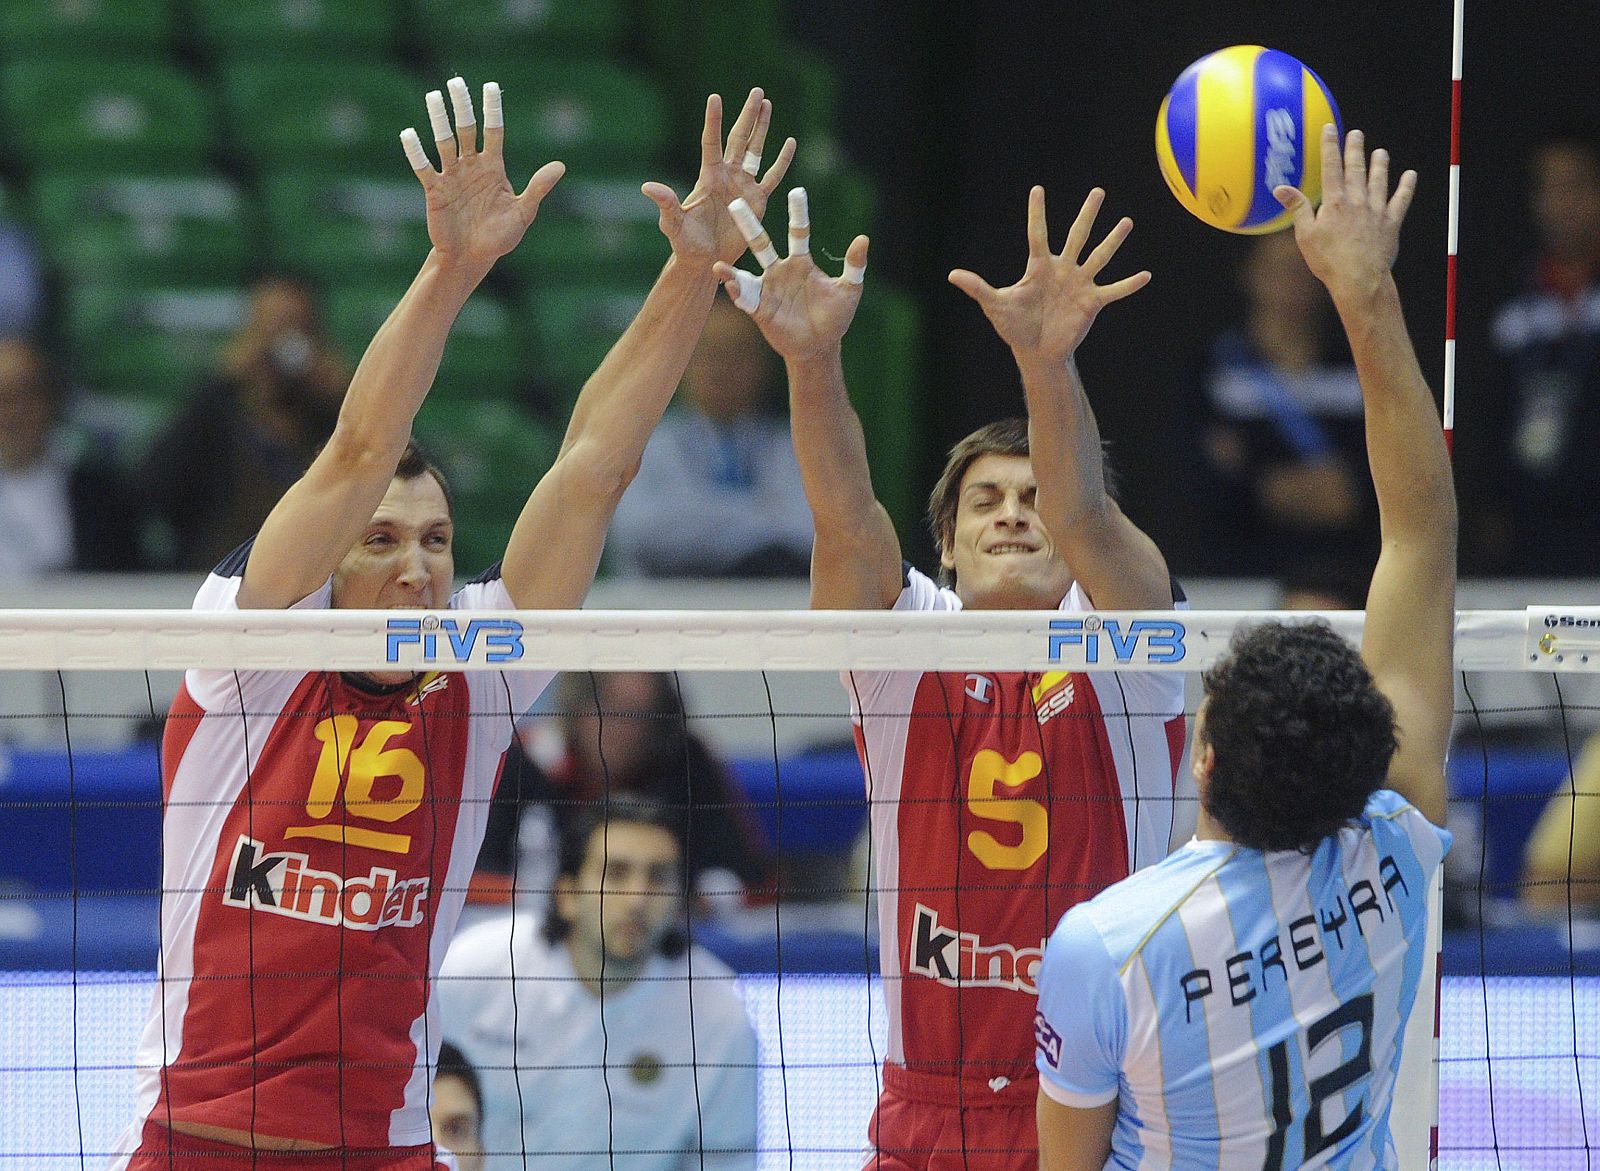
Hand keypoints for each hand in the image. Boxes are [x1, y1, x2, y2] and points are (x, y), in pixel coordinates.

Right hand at [402, 77, 565, 270]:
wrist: (472, 259)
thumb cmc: (499, 237)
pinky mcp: (435, 190)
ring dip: (439, 121)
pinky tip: (409, 133)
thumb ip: (538, 188)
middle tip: (455, 82)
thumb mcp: (523, 213)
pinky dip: (417, 152)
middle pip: (466, 130)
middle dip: (462, 107)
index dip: (492, 109)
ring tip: (433, 97)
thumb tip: (561, 165)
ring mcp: (452, 177)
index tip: (491, 86)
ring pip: (444, 143)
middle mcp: (472, 166)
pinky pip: (425, 168)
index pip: (494, 131)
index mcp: (493, 168)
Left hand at [643, 88, 796, 268]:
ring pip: (756, 151)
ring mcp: (743, 186)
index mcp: (709, 176)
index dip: (714, 121)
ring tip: (768, 104)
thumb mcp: (674, 224)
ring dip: (762, 128)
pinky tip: (790, 142)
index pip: (711, 142)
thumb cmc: (685, 243)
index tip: (715, 97)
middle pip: (739, 139)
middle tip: (758, 92)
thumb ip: (666, 204)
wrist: (704, 260)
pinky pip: (772, 177)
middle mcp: (727, 175)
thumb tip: (648, 187)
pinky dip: (782, 161)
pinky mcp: (757, 200)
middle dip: (748, 115)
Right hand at [712, 187, 868, 362]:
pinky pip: (745, 299)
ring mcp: (767, 290)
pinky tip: (729, 288)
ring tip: (718, 265)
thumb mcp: (849, 290)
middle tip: (735, 203)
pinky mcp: (760, 309)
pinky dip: (736, 293)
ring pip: (745, 273)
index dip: (798, 213)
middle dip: (749, 225)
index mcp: (801, 263)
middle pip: (762, 244)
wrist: (820, 346)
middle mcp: (780, 272)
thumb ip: (855, 265)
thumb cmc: (835, 317)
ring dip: (731, 271)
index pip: (798, 232)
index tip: (797, 191)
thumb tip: (863, 238)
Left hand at [948, 187, 1148, 363]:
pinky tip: (1146, 275)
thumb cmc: (1015, 326)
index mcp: (1038, 266)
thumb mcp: (996, 305)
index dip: (1036, 213)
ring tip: (1126, 222)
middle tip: (1098, 191)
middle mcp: (1062, 269)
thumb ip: (978, 288)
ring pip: (1099, 256)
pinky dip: (1129, 284)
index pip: (1036, 234)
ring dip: (1112, 241)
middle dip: (1087, 214)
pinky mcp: (1092, 302)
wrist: (1036, 351)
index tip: (1037, 189)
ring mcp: (1079, 284)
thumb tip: (952, 275)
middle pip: (1076, 236)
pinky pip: (1114, 290)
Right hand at [1275, 126, 1416, 301]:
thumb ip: (1297, 208)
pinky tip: (1410, 175)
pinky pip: (1401, 200)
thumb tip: (1280, 188)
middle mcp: (1357, 201)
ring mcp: (1376, 211)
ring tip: (1381, 152)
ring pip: (1379, 181)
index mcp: (1334, 203)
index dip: (1330, 146)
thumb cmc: (1328, 260)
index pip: (1331, 168)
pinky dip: (1406, 187)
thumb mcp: (1305, 235)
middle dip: (1355, 149)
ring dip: (1380, 164)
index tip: (1330, 130)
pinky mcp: (1391, 223)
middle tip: (1356, 133)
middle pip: (1356, 169)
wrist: (1359, 278)